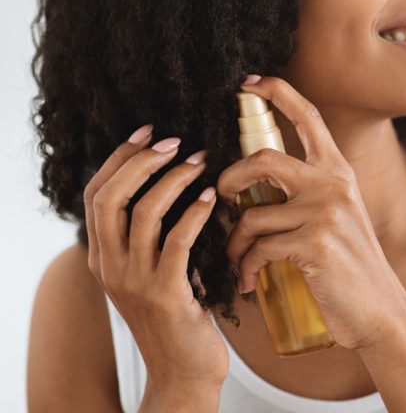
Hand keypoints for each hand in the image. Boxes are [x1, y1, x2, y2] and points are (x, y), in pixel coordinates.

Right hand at [83, 127, 227, 390]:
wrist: (184, 371)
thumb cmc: (179, 315)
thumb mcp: (152, 272)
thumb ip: (151, 237)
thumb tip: (171, 184)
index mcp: (103, 258)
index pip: (97, 195)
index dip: (119, 158)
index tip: (147, 132)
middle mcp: (111, 267)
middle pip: (110, 197)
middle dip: (140, 161)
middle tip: (174, 141)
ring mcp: (135, 281)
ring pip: (143, 213)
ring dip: (174, 180)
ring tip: (201, 161)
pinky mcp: (165, 293)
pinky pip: (176, 241)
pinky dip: (194, 212)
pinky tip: (211, 197)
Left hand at [217, 75, 405, 350]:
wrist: (379, 310)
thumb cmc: (348, 268)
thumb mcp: (337, 218)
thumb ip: (307, 195)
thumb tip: (251, 186)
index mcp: (338, 172)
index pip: (308, 117)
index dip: (278, 92)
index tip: (249, 82)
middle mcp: (334, 184)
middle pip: (263, 159)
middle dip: (229, 179)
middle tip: (221, 198)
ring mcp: (326, 212)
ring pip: (252, 214)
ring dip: (234, 243)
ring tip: (237, 260)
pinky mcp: (315, 243)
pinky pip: (258, 248)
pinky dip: (245, 267)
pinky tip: (249, 281)